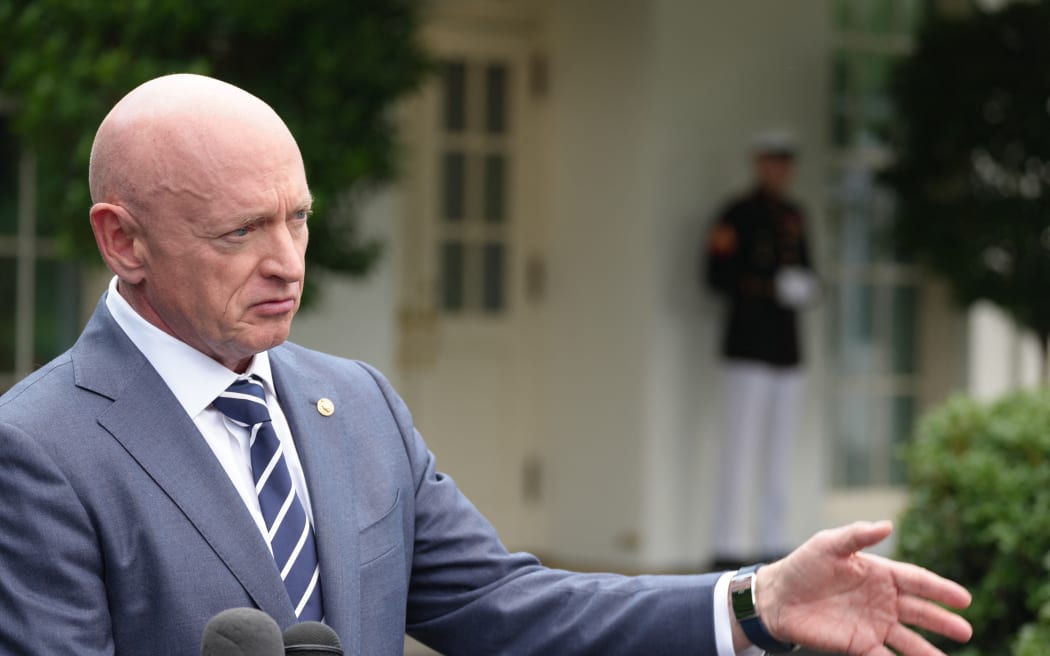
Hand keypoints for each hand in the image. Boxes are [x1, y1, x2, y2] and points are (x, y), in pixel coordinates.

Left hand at [748, 521, 971, 655]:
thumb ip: (857, 535)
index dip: (940, 589)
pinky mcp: (858, 644)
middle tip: (964, 632)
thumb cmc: (803, 566)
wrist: (777, 597)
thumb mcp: (828, 544)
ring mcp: (872, 624)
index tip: (964, 599)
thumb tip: (887, 524)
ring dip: (927, 651)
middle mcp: (881, 601)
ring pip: (907, 640)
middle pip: (919, 612)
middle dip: (942, 622)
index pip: (916, 581)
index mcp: (879, 574)